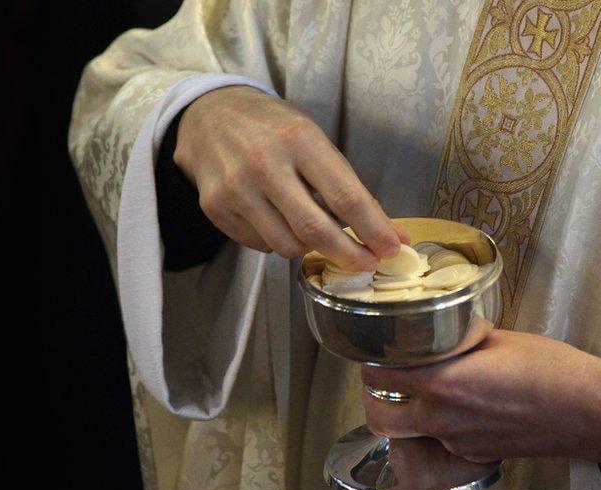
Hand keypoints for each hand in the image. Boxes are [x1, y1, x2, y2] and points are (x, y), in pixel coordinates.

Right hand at [174, 85, 407, 269]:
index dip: (373, 231)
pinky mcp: (216, 208)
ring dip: (311, 248)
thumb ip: (350, 187)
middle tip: (367, 263)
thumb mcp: (315, 141)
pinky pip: (262, 245)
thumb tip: (392, 234)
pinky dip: (280, 241)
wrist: (208, 116)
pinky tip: (279, 220)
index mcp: (299, 140)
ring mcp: (236, 189)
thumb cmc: (273, 129)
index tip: (392, 249)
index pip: (346, 197)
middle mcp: (265, 164)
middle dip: (349, 255)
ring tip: (314, 230)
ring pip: (288, 246)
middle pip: (316, 231)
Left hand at [361, 329, 600, 462]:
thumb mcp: (497, 339)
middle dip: (377, 395)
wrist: (587, 410)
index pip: (379, 375)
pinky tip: (464, 406)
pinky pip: (441, 442)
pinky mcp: (474, 456)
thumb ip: (457, 340)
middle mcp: (441, 419)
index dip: (372, 360)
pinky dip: (441, 426)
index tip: (377, 349)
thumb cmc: (550, 369)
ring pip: (410, 431)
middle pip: (380, 415)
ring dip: (408, 412)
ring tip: (427, 388)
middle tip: (389, 373)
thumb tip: (439, 334)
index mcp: (441, 384)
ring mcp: (457, 443)